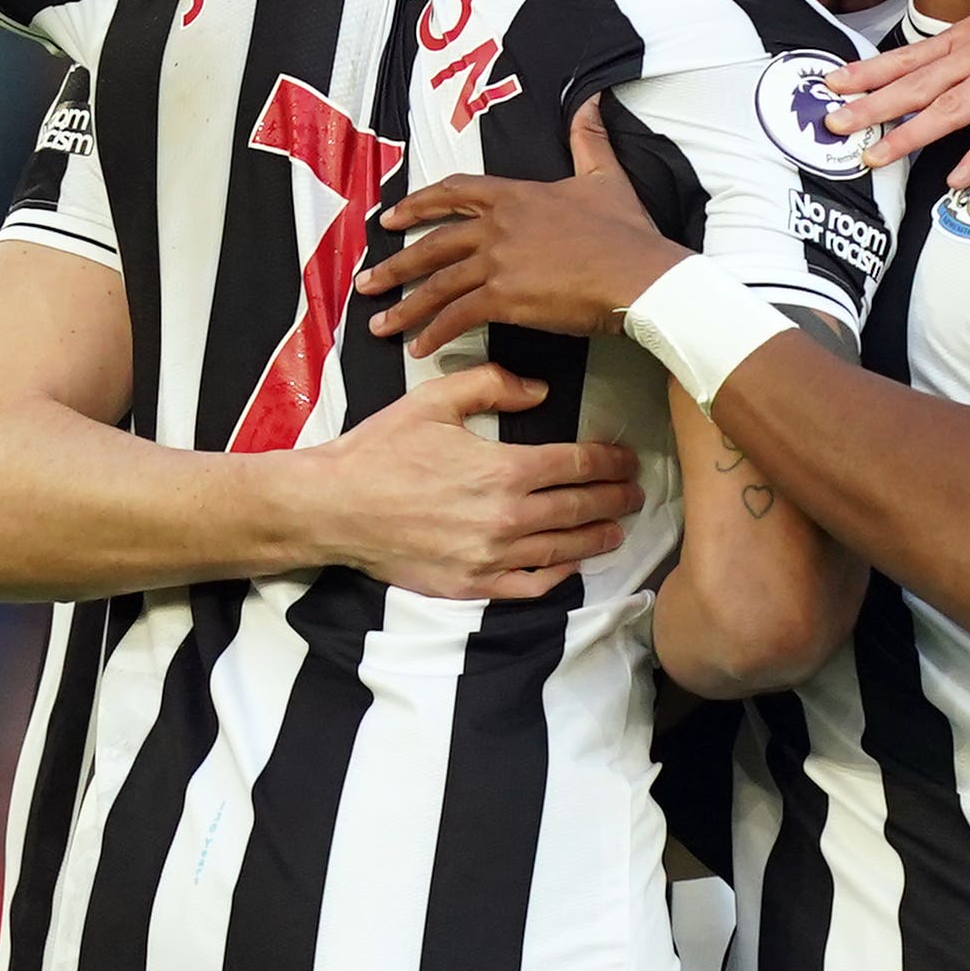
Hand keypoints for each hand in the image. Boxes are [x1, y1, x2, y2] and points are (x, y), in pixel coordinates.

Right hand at [305, 363, 640, 599]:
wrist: (334, 507)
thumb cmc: (381, 450)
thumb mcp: (434, 399)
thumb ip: (492, 385)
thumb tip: (541, 392)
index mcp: (504, 469)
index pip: (578, 465)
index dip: (610, 461)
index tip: (627, 459)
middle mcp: (507, 517)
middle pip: (581, 508)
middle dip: (616, 499)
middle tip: (636, 493)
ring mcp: (492, 556)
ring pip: (565, 549)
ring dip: (599, 537)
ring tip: (618, 529)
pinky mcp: (473, 585)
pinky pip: (532, 584)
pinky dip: (560, 575)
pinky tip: (572, 564)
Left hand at [367, 97, 690, 352]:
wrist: (640, 274)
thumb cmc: (627, 232)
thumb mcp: (605, 176)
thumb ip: (589, 139)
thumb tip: (591, 103)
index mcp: (517, 196)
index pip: (455, 193)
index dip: (419, 204)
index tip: (393, 217)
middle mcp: (498, 226)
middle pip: (433, 242)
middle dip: (396, 263)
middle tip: (369, 278)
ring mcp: (498, 261)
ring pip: (437, 283)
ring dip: (405, 305)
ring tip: (380, 323)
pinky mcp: (505, 298)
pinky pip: (458, 316)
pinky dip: (435, 332)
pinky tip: (420, 347)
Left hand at [817, 0, 969, 182]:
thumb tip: (954, 51)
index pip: (909, 57)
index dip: (869, 71)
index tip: (833, 83)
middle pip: (915, 84)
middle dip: (869, 104)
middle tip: (830, 122)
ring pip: (948, 109)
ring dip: (907, 134)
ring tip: (873, 155)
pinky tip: (956, 178)